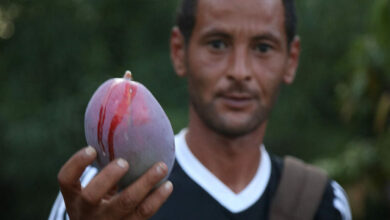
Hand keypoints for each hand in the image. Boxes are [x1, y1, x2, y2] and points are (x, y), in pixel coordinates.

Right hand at [57, 146, 172, 219]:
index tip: (92, 149)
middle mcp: (86, 211)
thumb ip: (102, 166)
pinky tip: (167, 185)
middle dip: (109, 176)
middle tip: (125, 162)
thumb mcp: (91, 188)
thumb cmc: (99, 200)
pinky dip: (157, 198)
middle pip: (93, 195)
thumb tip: (122, 125)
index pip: (66, 179)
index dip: (77, 164)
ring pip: (126, 202)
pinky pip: (144, 213)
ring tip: (161, 167)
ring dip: (145, 183)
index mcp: (74, 196)